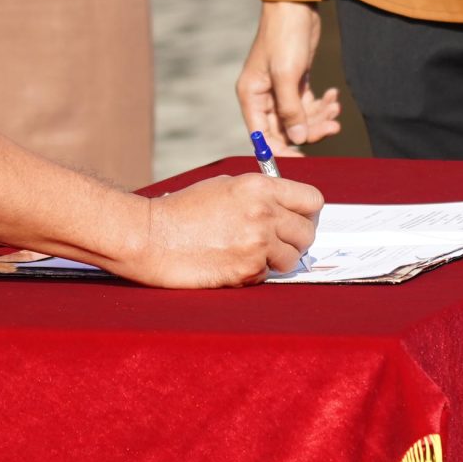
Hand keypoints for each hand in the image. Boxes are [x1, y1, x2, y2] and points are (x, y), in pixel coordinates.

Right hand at [109, 174, 325, 286]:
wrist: (150, 236)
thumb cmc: (182, 210)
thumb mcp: (223, 185)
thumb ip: (259, 194)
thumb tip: (286, 207)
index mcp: (259, 187)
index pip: (312, 200)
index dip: (307, 213)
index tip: (298, 219)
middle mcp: (264, 214)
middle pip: (308, 233)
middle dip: (295, 240)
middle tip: (276, 242)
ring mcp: (257, 244)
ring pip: (291, 259)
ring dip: (275, 260)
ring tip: (250, 253)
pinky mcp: (247, 271)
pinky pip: (266, 275)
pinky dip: (253, 273)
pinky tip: (230, 263)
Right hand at [238, 0, 340, 153]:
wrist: (296, 6)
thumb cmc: (284, 37)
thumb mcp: (286, 75)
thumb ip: (290, 110)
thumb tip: (298, 139)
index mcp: (251, 97)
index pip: (262, 136)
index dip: (280, 151)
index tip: (303, 161)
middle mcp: (264, 97)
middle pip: (286, 130)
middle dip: (310, 130)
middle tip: (332, 127)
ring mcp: (280, 90)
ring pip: (301, 119)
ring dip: (320, 118)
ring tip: (335, 108)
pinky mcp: (296, 82)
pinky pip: (309, 105)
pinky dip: (322, 105)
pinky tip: (333, 96)